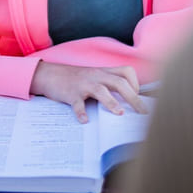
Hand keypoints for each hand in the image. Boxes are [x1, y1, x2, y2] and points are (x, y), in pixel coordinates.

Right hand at [29, 61, 146, 122]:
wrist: (50, 74)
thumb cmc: (76, 79)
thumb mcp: (94, 77)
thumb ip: (109, 84)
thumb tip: (129, 103)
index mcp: (103, 72)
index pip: (126, 72)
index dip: (135, 84)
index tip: (137, 98)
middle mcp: (96, 76)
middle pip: (119, 82)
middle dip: (133, 97)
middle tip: (142, 112)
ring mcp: (83, 84)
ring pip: (100, 90)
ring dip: (111, 102)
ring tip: (119, 113)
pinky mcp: (71, 93)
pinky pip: (77, 103)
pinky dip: (81, 112)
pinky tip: (85, 121)